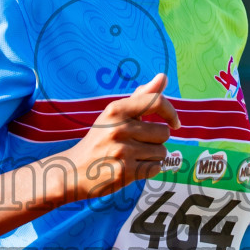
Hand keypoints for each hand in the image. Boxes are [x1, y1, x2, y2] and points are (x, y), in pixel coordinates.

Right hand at [61, 72, 180, 199]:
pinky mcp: (125, 172)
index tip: (174, 123)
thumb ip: (141, 97)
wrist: (74, 170)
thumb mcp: (114, 115)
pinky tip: (132, 168)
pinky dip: (149, 170)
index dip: (171, 113)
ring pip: (161, 152)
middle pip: (163, 132)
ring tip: (132, 157)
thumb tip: (163, 77)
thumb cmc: (100, 140)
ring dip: (152, 156)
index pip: (156, 102)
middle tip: (137, 145)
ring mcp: (122, 151)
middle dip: (156, 140)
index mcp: (116, 110)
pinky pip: (155, 168)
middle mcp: (119, 128)